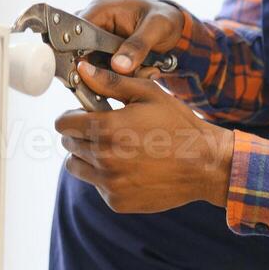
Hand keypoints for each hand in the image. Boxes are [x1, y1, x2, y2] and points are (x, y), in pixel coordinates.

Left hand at [55, 60, 233, 212]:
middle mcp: (103, 158)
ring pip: (76, 167)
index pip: (63, 124)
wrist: (205, 164)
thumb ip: (110, 82)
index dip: (71, 117)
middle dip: (81, 135)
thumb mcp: (146, 93)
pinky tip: (129, 167)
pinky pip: (97, 185)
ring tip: (115, 149)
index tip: (83, 115)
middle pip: (69, 144)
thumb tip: (83, 68)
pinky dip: (105, 177)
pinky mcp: (117, 201)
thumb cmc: (178, 125)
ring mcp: (109, 183)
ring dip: (87, 157)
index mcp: (106, 128)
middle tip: (106, 130)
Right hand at [75, 0, 185, 77]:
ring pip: (92, 67)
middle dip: (101, 70)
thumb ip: (138, 46)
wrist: (173, 27)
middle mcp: (94, 24)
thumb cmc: (164, 19)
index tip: (88, 73)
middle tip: (128, 74)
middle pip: (80, 53)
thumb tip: (118, 66)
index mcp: (101, 10)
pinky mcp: (104, 55)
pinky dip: (119, 77)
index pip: (75, 32)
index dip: (76, 54)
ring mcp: (98, 41)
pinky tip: (141, 73)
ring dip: (113, 75)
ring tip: (143, 71)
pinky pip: (103, 71)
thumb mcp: (156, 28)